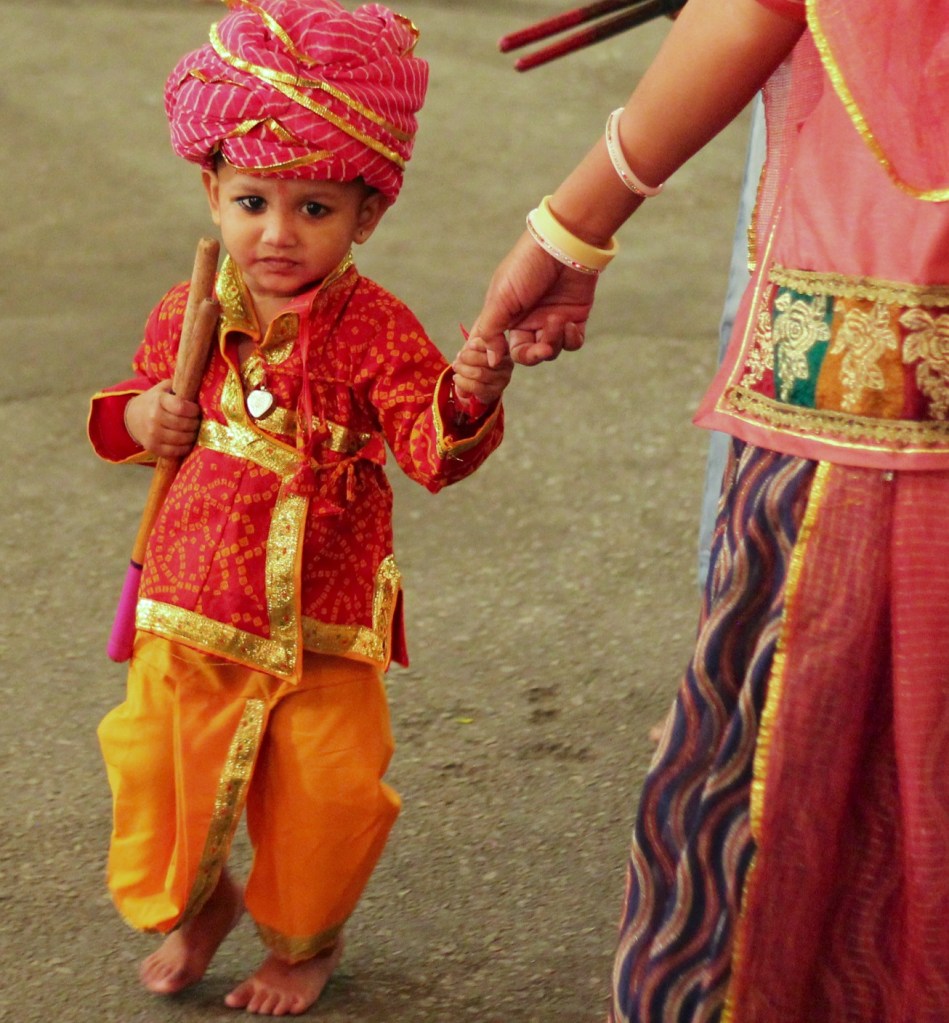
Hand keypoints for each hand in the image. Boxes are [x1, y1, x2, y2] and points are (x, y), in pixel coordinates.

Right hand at [125, 380, 200, 457]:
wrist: (132, 418)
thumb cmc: (155, 401)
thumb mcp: (163, 389)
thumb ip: (178, 386)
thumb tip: (197, 384)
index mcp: (158, 401)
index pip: (181, 407)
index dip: (194, 410)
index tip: (196, 410)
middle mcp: (154, 418)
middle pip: (184, 425)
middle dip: (196, 424)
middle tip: (198, 422)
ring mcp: (152, 434)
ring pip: (182, 439)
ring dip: (193, 436)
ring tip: (194, 431)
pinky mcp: (153, 447)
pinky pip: (175, 451)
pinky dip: (185, 448)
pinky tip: (187, 442)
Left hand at [452, 334, 513, 406]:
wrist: (480, 378)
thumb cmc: (477, 356)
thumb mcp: (477, 343)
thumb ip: (476, 339)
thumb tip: (472, 344)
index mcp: (504, 348)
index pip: (493, 345)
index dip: (479, 344)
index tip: (469, 345)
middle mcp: (507, 364)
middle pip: (484, 360)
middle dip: (467, 357)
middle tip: (459, 357)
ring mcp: (503, 379)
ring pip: (479, 373)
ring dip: (463, 369)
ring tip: (456, 366)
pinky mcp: (495, 391)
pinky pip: (476, 387)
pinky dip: (463, 382)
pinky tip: (457, 378)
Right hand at [468, 231, 596, 367]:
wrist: (563, 244)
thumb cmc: (526, 266)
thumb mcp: (500, 298)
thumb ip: (490, 331)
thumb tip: (491, 360)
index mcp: (507, 316)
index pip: (500, 347)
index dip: (502, 356)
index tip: (504, 358)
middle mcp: (528, 321)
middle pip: (527, 355)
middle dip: (534, 355)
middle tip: (542, 349)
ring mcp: (551, 321)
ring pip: (551, 351)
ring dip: (554, 341)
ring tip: (557, 319)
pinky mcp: (574, 319)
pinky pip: (572, 344)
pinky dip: (570, 340)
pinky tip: (568, 324)